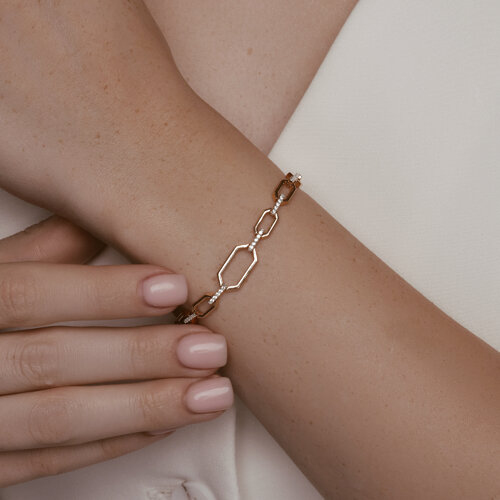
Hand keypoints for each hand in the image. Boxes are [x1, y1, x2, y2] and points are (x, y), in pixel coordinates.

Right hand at [0, 216, 231, 486]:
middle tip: (212, 347)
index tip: (176, 286)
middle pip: (54, 361)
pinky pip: (49, 461)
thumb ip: (47, 249)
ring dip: (144, 407)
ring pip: (59, 419)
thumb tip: (111, 216)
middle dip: (140, 355)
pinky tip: (165, 425)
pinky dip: (112, 443)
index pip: (32, 295)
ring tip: (211, 394)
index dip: (103, 292)